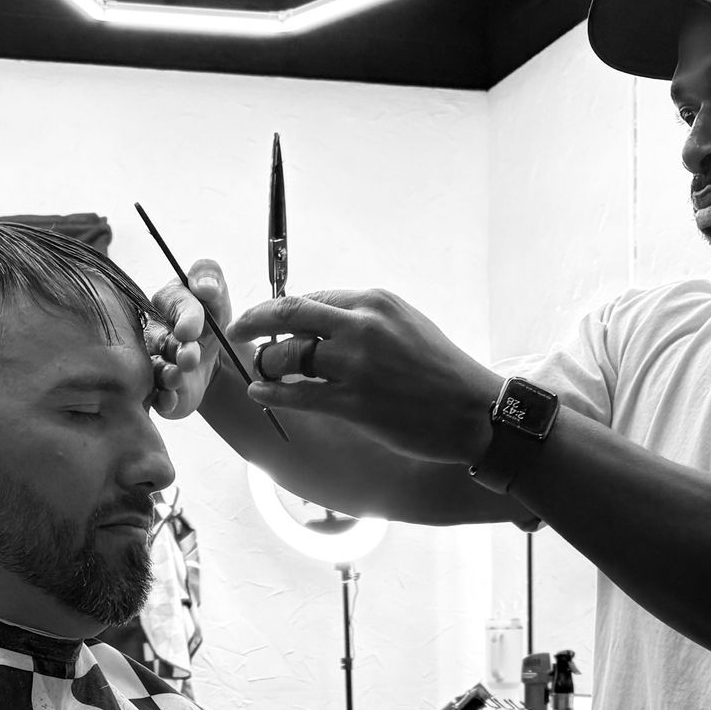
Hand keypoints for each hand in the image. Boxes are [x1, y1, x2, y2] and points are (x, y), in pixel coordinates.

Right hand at [147, 256, 230, 419]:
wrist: (218, 364)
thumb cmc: (213, 323)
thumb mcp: (218, 297)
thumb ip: (211, 278)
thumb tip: (203, 284)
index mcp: (167, 302)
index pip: (170, 301)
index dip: (184, 315)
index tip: (193, 329)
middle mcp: (154, 332)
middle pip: (159, 337)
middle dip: (176, 347)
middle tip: (190, 356)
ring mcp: (153, 362)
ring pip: (154, 367)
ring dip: (167, 373)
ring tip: (178, 376)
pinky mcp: (158, 391)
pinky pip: (156, 396)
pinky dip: (163, 399)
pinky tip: (170, 398)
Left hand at [229, 288, 500, 462]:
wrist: (472, 411)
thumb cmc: (440, 371)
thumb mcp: (405, 324)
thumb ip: (363, 319)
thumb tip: (318, 322)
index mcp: (374, 302)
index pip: (311, 298)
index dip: (280, 309)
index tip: (266, 320)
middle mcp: (362, 327)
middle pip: (288, 315)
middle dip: (253, 321)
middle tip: (237, 331)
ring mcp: (357, 366)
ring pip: (288, 356)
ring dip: (267, 363)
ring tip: (263, 371)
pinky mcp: (355, 404)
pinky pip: (297, 394)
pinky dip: (270, 392)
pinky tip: (259, 392)